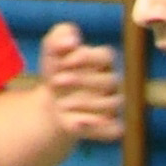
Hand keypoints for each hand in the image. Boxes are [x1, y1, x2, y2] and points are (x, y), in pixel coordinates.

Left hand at [36, 24, 119, 144]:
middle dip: (82, 81)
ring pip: (112, 104)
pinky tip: (76, 123)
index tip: (65, 62)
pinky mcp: (110, 126)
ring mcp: (112, 105)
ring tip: (61, 104)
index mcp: (103, 61)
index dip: (87, 57)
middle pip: (110, 81)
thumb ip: (60, 36)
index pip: (107, 55)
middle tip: (57, 81)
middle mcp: (112, 83)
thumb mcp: (51, 50)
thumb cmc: (56, 73)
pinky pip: (114, 129)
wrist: (51, 104)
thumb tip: (72, 40)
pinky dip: (97, 127)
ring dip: (84, 103)